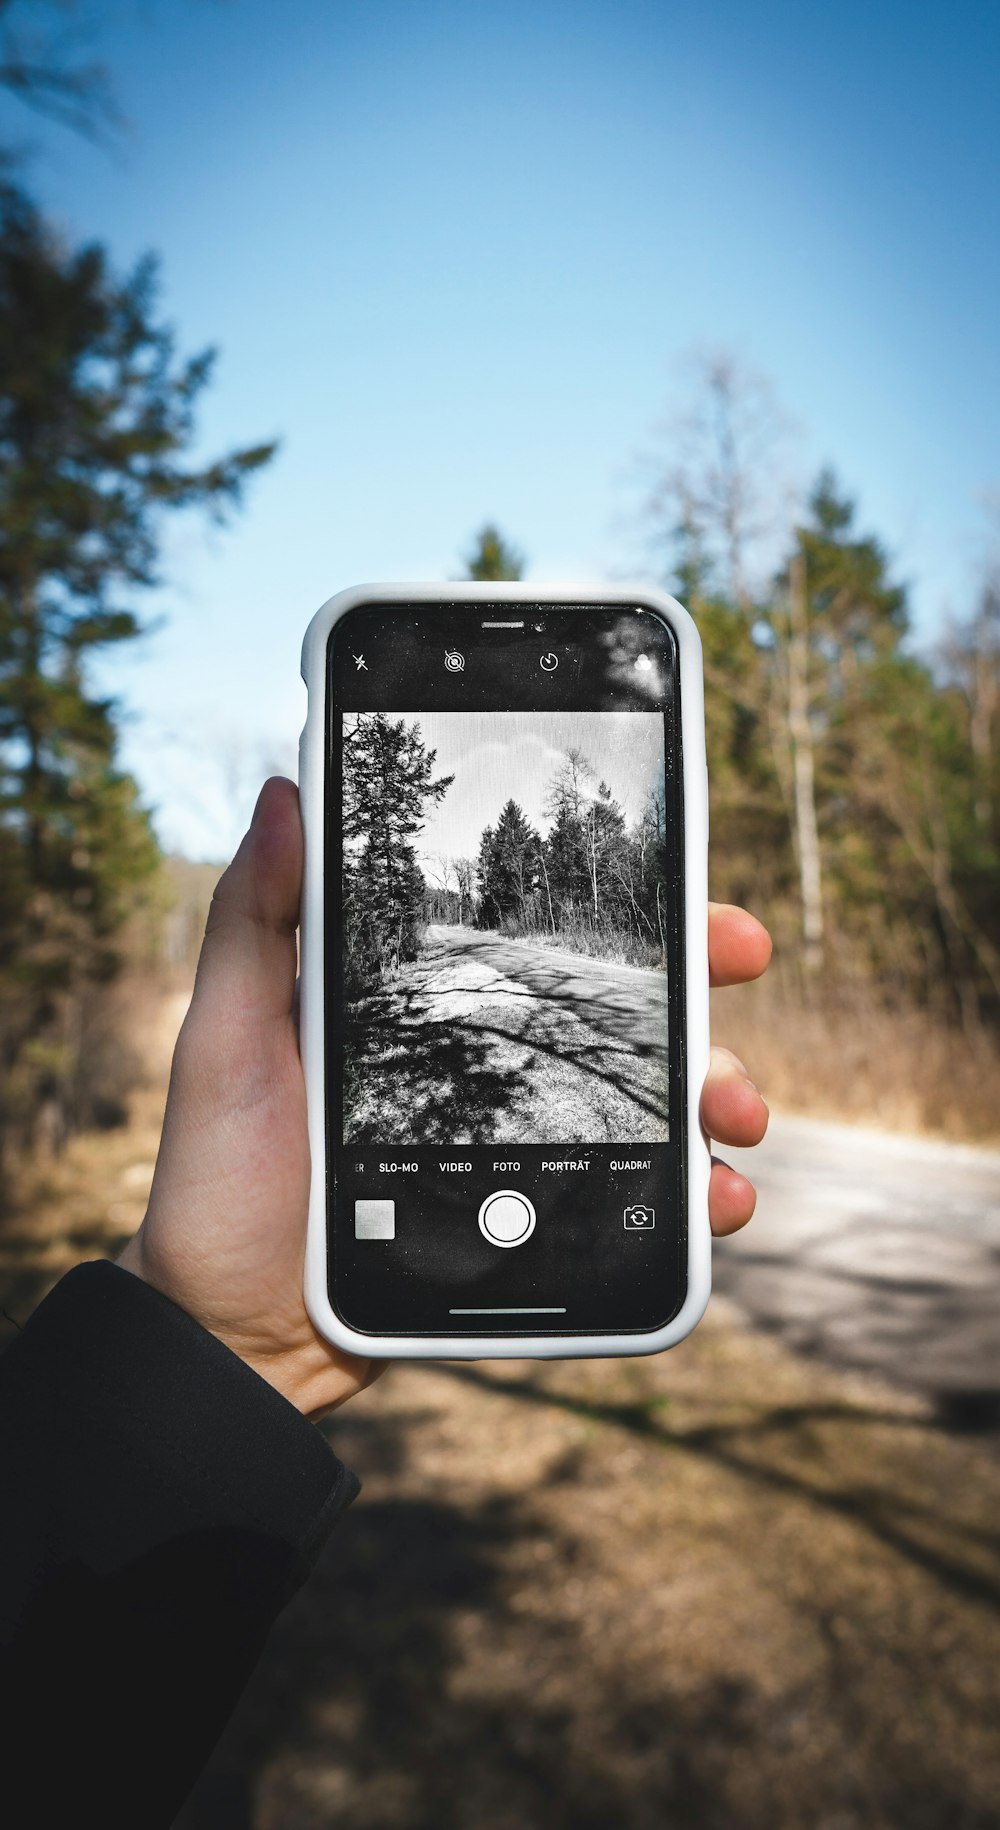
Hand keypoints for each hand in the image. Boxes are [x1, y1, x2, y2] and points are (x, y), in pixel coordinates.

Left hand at [120, 780, 770, 1417]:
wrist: (232, 1328)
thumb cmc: (221, 1173)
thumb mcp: (231, 1034)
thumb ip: (254, 920)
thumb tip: (286, 790)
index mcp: (437, 1012)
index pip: (550, 944)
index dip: (630, 910)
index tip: (695, 886)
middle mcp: (496, 1074)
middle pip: (624, 1016)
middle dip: (701, 985)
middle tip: (737, 961)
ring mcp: (524, 1153)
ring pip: (653, 1108)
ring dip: (717, 1094)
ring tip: (733, 1114)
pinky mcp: (536, 1233)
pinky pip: (638, 1212)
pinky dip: (698, 1202)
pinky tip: (717, 1202)